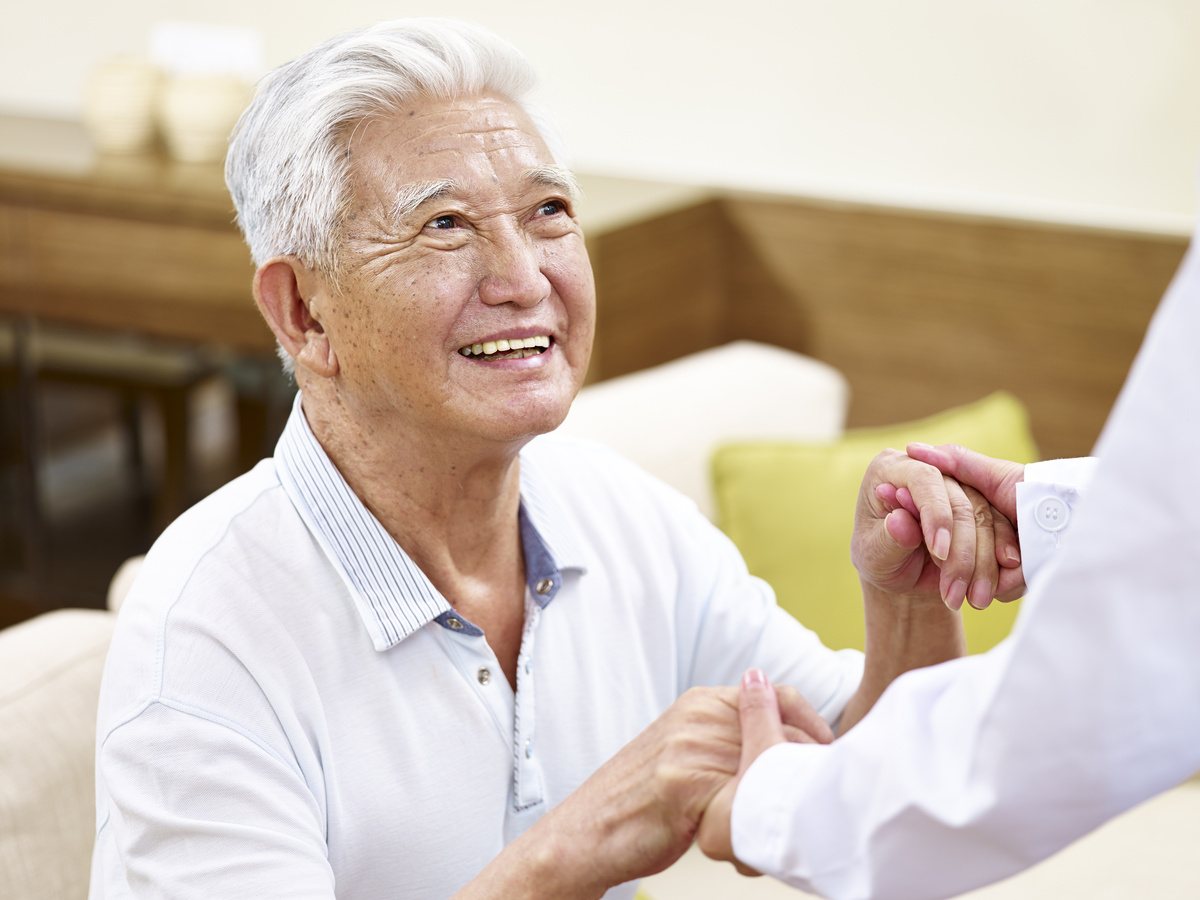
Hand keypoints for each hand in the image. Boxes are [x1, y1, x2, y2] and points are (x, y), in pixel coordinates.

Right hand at [520, 684, 829, 894]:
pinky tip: (734, 854)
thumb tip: (792, 738)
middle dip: (799, 779)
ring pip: (769, 775)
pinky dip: (748, 841)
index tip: (827, 762)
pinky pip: (743, 809)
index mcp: (702, 703)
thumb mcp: (687, 750)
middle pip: (784, 736)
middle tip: (798, 812)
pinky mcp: (683, 786)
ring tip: (757, 841)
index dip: (814, 731)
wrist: (585, 833)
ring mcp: (690, 749)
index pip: (781, 696)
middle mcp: (698, 717)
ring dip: (772, 815)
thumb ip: (730, 734)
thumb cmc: (641, 802)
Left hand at [854, 449, 1021, 609]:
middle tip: (955, 590)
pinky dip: (997, 562)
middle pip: (960, 501)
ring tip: (974, 600)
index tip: (940, 554)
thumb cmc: (879, 561)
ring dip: (982, 563)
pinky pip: (1001, 530)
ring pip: (985, 517)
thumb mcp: (874, 555)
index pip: (923, 479)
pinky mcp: (981, 507)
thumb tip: (900, 522)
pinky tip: (993, 588)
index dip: (936, 514)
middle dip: (961, 550)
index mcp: (890, 469)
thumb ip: (888, 538)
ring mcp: (958, 486)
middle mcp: (927, 469)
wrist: (902, 577)